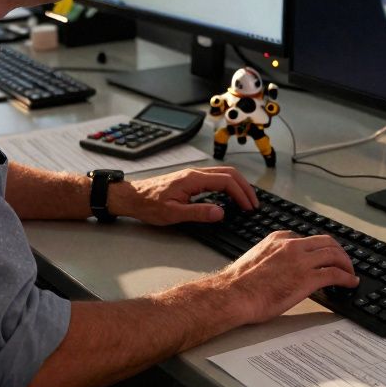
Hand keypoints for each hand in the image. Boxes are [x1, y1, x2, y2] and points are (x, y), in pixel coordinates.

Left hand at [108, 166, 258, 225]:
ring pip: (223, 173)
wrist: (131, 197)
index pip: (226, 182)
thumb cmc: (148, 205)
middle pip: (229, 173)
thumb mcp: (173, 213)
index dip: (241, 194)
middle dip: (245, 188)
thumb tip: (221, 212)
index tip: (249, 207)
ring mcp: (192, 175)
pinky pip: (215, 177)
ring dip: (237, 185)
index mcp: (193, 179)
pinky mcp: (189, 179)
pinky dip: (228, 185)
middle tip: (254, 203)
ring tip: (246, 200)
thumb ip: (198, 213)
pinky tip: (229, 196)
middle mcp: (195, 173)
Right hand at [214, 231, 358, 324]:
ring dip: (346, 263)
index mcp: (279, 239)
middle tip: (344, 262)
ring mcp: (301, 261)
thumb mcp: (258, 259)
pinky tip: (350, 282)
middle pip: (326, 242)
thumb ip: (273, 257)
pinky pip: (335, 274)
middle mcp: (292, 245)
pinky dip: (347, 277)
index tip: (325, 256)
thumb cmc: (239, 284)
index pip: (308, 239)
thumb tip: (282, 268)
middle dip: (339, 252)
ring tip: (350, 272)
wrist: (234, 295)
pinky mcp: (307, 278)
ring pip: (334, 255)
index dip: (321, 248)